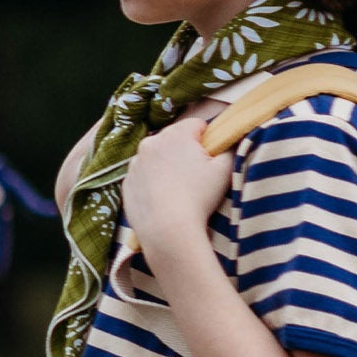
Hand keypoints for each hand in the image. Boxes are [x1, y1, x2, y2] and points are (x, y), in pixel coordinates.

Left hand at [121, 119, 234, 267]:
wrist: (167, 231)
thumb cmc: (198, 199)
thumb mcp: (224, 171)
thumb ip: (229, 149)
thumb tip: (228, 143)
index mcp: (175, 134)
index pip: (197, 125)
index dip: (208, 140)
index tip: (210, 159)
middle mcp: (151, 143)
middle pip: (174, 140)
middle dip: (185, 153)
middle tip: (195, 178)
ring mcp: (135, 163)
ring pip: (156, 158)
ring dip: (166, 167)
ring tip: (178, 191)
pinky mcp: (127, 183)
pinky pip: (143, 177)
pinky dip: (152, 184)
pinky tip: (164, 201)